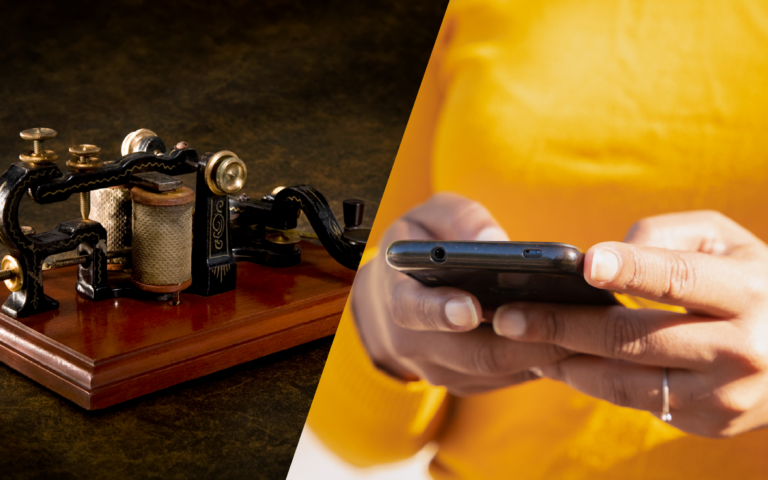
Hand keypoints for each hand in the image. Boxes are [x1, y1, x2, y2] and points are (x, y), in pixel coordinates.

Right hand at [353, 193, 570, 395]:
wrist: (391, 298)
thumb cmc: (418, 248)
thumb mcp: (429, 218)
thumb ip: (459, 219)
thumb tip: (497, 241)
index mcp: (397, 295)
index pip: (413, 309)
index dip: (441, 311)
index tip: (470, 307)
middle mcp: (412, 343)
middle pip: (473, 352)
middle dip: (524, 338)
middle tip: (569, 320)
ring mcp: (439, 369)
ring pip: (496, 371)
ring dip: (541, 353)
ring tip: (582, 327)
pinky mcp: (464, 383)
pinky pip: (506, 378)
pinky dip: (539, 360)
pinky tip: (570, 337)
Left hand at [492, 211, 767, 436]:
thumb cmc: (753, 279)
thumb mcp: (725, 240)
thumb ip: (665, 238)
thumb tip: (601, 262)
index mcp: (749, 292)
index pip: (679, 279)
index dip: (630, 270)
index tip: (583, 263)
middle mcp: (741, 350)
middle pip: (632, 339)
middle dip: (561, 326)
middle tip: (507, 315)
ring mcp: (726, 397)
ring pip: (624, 381)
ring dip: (563, 361)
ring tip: (519, 340)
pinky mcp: (710, 424)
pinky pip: (636, 401)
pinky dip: (592, 381)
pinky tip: (559, 361)